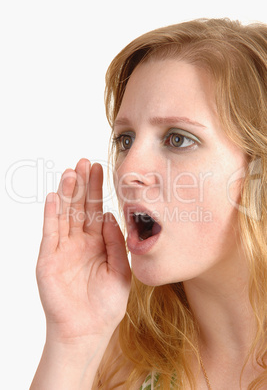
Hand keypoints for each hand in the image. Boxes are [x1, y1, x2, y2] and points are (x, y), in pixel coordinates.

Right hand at [36, 158, 130, 343]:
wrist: (88, 330)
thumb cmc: (107, 304)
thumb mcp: (121, 270)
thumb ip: (116, 242)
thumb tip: (109, 215)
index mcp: (98, 244)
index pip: (96, 211)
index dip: (97, 191)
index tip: (100, 170)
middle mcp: (79, 243)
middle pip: (79, 208)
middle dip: (82, 186)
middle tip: (84, 163)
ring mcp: (63, 249)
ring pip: (64, 215)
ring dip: (66, 194)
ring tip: (70, 173)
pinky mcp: (49, 259)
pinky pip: (50, 233)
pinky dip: (50, 215)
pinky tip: (52, 197)